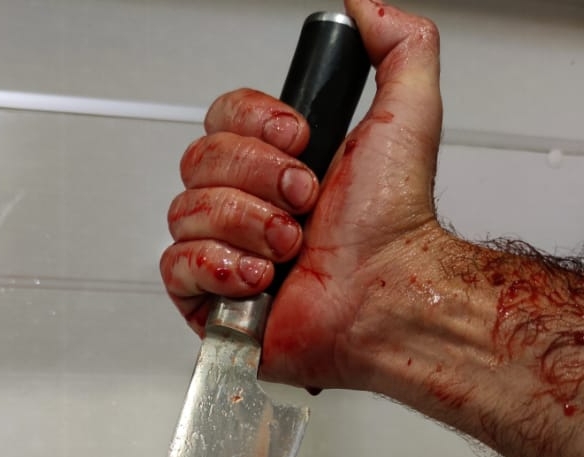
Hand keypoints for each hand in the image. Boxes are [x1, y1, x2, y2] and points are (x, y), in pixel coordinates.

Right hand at [160, 0, 444, 390]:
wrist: (389, 296)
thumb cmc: (396, 225)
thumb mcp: (410, 113)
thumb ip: (398, 47)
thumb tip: (365, 6)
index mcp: (278, 161)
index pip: (222, 116)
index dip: (254, 124)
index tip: (301, 141)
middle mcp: (247, 203)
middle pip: (198, 159)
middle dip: (258, 179)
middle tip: (305, 202)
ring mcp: (225, 251)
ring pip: (185, 210)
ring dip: (247, 224)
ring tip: (291, 247)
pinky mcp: (210, 300)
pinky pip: (174, 265)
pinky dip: (217, 266)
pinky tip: (258, 277)